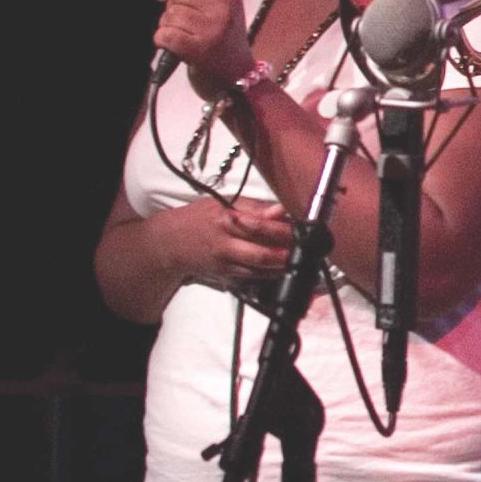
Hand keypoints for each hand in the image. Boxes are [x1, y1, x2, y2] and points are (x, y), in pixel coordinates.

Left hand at [154, 0, 254, 99]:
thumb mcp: (213, 11)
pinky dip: (162, 40)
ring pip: (169, 15)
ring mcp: (213, 30)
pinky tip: (173, 46)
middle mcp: (224, 10)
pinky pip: (164, 34)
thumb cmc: (222, 44)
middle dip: (171, 8)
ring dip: (167, 26)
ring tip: (182, 37)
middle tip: (182, 24)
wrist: (237, 80)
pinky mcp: (198, 50)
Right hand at [157, 197, 294, 287]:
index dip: (285, 230)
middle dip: (288, 254)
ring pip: (261, 271)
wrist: (170, 243)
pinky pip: (254, 278)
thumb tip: (282, 209)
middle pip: (262, 255)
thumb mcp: (224, 204)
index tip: (304, 228)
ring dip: (284, 267)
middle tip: (310, 250)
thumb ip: (255, 208)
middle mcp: (226, 245)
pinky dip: (272, 274)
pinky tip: (285, 269)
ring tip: (302, 260)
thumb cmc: (201, 218)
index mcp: (227, 221)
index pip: (260, 227)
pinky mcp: (226, 276)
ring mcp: (226, 264)